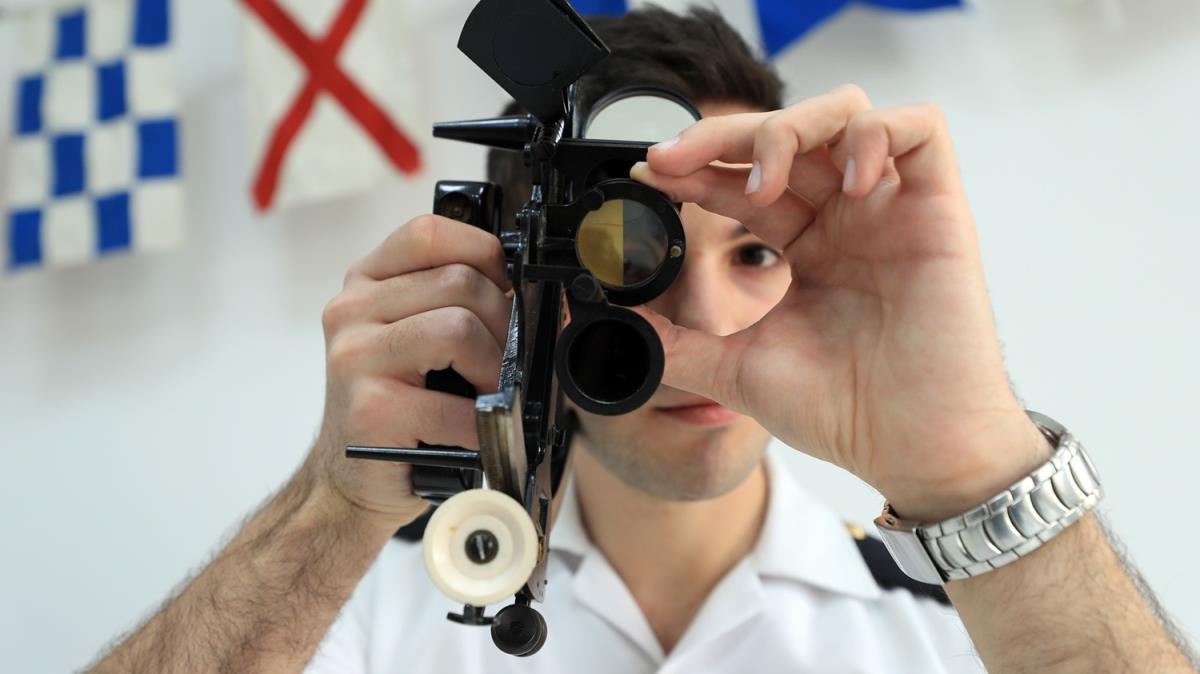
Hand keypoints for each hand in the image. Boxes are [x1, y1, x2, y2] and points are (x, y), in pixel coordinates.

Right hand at [307, 215, 511, 525]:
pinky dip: (481, 423)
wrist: (349, 481)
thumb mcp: (418, 339)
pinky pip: (453, 404)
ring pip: (458, 329)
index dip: (484, 254)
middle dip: (504, 324)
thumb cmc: (398, 407)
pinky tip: (474, 432)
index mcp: (367, 282)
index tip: (506, 290)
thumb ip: (459, 303)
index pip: (430, 233)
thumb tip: (541, 296)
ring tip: (491, 393)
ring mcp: (356, 357)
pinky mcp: (370, 410)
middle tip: (507, 362)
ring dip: (494, 369)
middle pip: (459, 282)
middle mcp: (352, 310)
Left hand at [630, 85, 1048, 519]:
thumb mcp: (735, 368)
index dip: (696, 167)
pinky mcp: (939, 209)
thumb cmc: (844, 412)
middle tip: (676, 160)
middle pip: (784, 133)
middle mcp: (845, 218)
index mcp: (804, 245)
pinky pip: (920, 128)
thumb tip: (612, 319)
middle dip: (722, 136)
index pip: (742, 179)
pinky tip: (844, 184)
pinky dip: (875, 134)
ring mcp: (890, 209)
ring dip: (791, 129)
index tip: (650, 175)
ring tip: (764, 185)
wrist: (911, 449)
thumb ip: (676, 340)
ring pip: (844, 114)